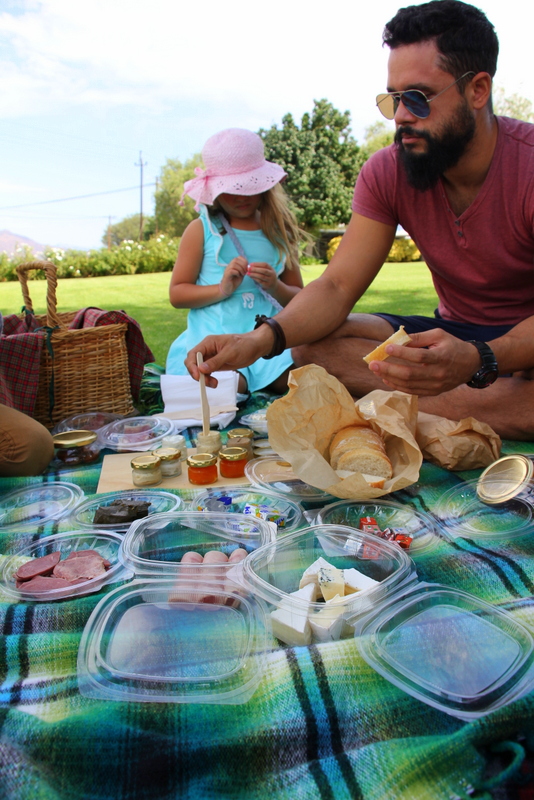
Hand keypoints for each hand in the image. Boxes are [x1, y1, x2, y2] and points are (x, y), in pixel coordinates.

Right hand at [185, 327, 274, 387]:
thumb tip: (201, 369)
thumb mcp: (230, 353)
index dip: (192, 366)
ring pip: (199, 370)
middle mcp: (207, 350)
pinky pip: (207, 373)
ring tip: (214, 384)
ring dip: (203, 378)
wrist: (254, 347)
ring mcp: (211, 358)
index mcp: (208, 343)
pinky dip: (208, 379)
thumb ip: (216, 361)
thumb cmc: (244, 345)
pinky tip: (215, 383)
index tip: (198, 376)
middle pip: (193, 363)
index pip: (192, 354)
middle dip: (197, 374)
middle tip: (207, 382)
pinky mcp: (215, 365)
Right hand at [219, 257, 247, 296]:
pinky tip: (238, 276)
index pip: (239, 257)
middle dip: (243, 265)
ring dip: (240, 269)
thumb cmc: (234, 281)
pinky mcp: (226, 275)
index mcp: (233, 264)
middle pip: (236, 259)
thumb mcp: (241, 274)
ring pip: (234, 264)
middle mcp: (229, 266)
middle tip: (245, 271)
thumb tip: (248, 266)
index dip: (244, 261)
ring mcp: (227, 270)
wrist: (228, 289)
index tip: (247, 267)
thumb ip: (244, 269)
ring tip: (242, 274)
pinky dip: (237, 273)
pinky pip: (231, 270)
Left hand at [247, 262, 277, 290]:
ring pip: (262, 276)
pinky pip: (260, 281)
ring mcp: (270, 280)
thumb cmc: (267, 276)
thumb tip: (250, 266)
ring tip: (248, 273)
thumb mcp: (267, 271)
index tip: (250, 264)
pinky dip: (255, 279)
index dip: (257, 264)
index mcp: (271, 269)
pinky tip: (251, 277)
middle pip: (264, 270)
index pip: (265, 264)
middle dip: (255, 269)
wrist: (274, 286)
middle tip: (248, 268)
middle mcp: (272, 274)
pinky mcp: (267, 285)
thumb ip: (260, 268)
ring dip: (254, 274)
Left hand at [367, 329, 481, 395]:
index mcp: (442, 357)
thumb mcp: (439, 335)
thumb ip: (419, 337)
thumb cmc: (452, 346)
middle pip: (410, 374)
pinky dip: (397, 386)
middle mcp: (439, 373)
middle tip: (372, 363)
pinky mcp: (433, 392)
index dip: (402, 353)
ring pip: (408, 385)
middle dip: (389, 369)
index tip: (387, 348)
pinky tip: (386, 378)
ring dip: (389, 378)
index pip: (419, 356)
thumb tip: (398, 339)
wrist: (471, 364)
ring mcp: (436, 385)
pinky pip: (412, 391)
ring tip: (376, 370)